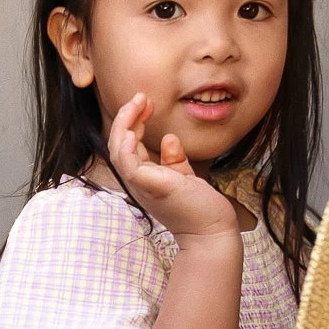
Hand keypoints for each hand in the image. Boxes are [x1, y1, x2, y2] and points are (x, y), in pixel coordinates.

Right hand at [108, 95, 240, 243]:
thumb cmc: (199, 208)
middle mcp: (138, 181)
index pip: (128, 146)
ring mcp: (141, 185)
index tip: (147, 104)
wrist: (211, 231)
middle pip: (117, 144)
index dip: (134, 122)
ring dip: (124, 123)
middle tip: (140, 97)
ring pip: (118, 150)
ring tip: (138, 103)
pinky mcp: (151, 186)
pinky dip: (126, 144)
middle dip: (126, 117)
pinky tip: (134, 128)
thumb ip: (174, 159)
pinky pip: (127, 163)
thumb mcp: (184, 177)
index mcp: (144, 178)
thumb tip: (168, 139)